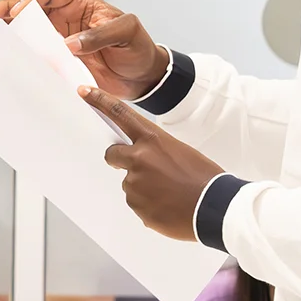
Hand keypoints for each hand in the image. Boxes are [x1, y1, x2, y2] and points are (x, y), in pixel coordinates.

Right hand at [0, 0, 168, 97]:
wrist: (142, 77)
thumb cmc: (138, 49)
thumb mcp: (126, 34)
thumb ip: (99, 35)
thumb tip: (69, 44)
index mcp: (82, 2)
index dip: (31, 0)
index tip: (17, 12)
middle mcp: (67, 15)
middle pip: (31, 5)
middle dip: (7, 7)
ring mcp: (59, 35)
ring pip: (27, 25)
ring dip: (6, 24)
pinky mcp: (57, 56)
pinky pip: (34, 49)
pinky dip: (18, 47)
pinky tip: (2, 48)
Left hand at [84, 86, 226, 240]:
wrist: (216, 208)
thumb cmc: (205, 179)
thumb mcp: (182, 152)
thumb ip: (155, 152)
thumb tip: (145, 163)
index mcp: (152, 140)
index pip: (120, 114)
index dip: (100, 101)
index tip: (84, 92)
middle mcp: (139, 160)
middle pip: (112, 155)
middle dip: (118, 160)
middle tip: (140, 168)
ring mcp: (135, 184)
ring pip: (129, 183)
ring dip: (143, 188)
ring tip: (169, 193)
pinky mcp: (137, 207)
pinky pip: (137, 204)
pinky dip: (149, 205)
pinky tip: (168, 206)